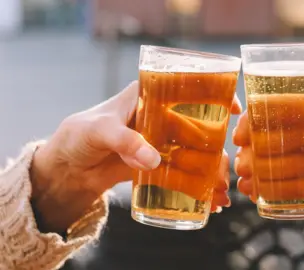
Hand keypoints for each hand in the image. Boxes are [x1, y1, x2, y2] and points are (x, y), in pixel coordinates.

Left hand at [30, 81, 240, 232]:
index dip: (215, 96)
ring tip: (220, 194)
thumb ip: (124, 141)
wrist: (68, 167)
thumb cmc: (80, 134)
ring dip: (211, 173)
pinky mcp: (158, 163)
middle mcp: (161, 116)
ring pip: (195, 154)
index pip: (188, 90)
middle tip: (224, 174)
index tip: (233, 110)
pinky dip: (197, 187)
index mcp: (150, 95)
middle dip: (216, 151)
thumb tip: (154, 159)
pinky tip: (209, 201)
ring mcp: (162, 141)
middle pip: (200, 129)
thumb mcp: (99, 131)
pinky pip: (182, 173)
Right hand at [233, 96, 303, 203]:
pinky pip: (295, 186)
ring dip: (260, 173)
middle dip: (253, 152)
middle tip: (242, 166)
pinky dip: (277, 191)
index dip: (256, 119)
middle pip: (273, 140)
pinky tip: (258, 196)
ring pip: (280, 164)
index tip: (242, 135)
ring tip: (245, 185)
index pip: (280, 109)